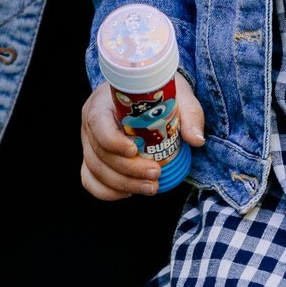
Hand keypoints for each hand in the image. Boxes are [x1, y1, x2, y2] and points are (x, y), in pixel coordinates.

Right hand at [79, 76, 205, 201]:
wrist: (146, 96)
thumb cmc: (157, 94)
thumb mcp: (176, 95)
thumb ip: (189, 114)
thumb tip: (196, 139)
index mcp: (103, 102)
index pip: (97, 122)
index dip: (112, 141)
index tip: (134, 151)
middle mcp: (91, 124)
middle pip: (99, 152)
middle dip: (128, 169)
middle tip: (156, 174)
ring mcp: (89, 143)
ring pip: (95, 170)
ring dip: (123, 184)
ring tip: (151, 187)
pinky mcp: (92, 159)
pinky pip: (90, 180)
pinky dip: (108, 191)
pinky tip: (129, 192)